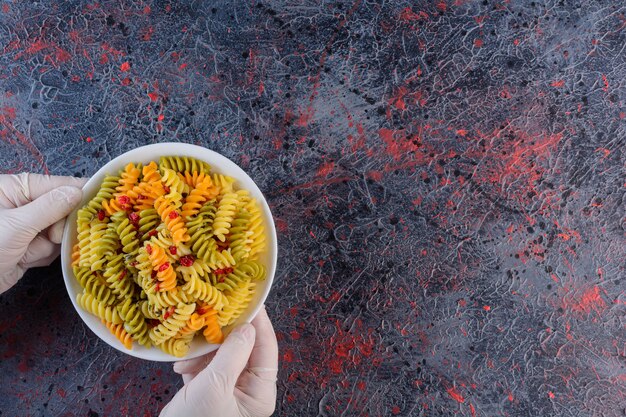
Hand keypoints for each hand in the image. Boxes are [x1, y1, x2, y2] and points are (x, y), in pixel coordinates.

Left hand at [0, 173, 85, 293]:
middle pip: (64, 209)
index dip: (79, 193)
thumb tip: (78, 191)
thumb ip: (50, 207)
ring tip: (28, 251)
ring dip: (50, 244)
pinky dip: (45, 255)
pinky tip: (27, 259)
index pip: (57, 184)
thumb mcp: (16, 224)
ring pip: (61, 231)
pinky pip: (52, 248)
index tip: (103, 200)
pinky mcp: (28, 247)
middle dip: (61, 225)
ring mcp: (27, 227)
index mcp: (15, 188)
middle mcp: (23, 205)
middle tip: (53, 237)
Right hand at [161, 306, 278, 416]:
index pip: (266, 347)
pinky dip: (194, 360)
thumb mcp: (215, 387)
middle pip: (244, 347)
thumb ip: (233, 354)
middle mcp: (248, 390)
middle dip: (225, 333)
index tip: (249, 299)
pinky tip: (181, 363)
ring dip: (205, 348)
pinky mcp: (208, 390)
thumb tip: (247, 326)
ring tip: (190, 349)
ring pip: (223, 353)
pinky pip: (206, 365)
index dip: (259, 321)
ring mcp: (228, 389)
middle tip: (214, 313)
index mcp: (259, 392)